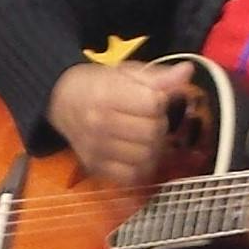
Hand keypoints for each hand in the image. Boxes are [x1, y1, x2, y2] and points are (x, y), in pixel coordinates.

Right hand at [45, 59, 195, 186]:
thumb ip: (158, 76)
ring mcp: (97, 149)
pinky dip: (142, 167)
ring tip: (144, 136)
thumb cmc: (98, 86)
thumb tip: (187, 71)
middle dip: (159, 125)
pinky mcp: (97, 167)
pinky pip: (133, 176)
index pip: (153, 104)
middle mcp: (99, 124)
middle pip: (153, 132)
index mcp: (105, 94)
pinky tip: (138, 153)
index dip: (160, 101)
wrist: (62, 102)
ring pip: (148, 156)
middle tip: (150, 119)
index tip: (153, 99)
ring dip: (154, 147)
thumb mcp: (126, 73)